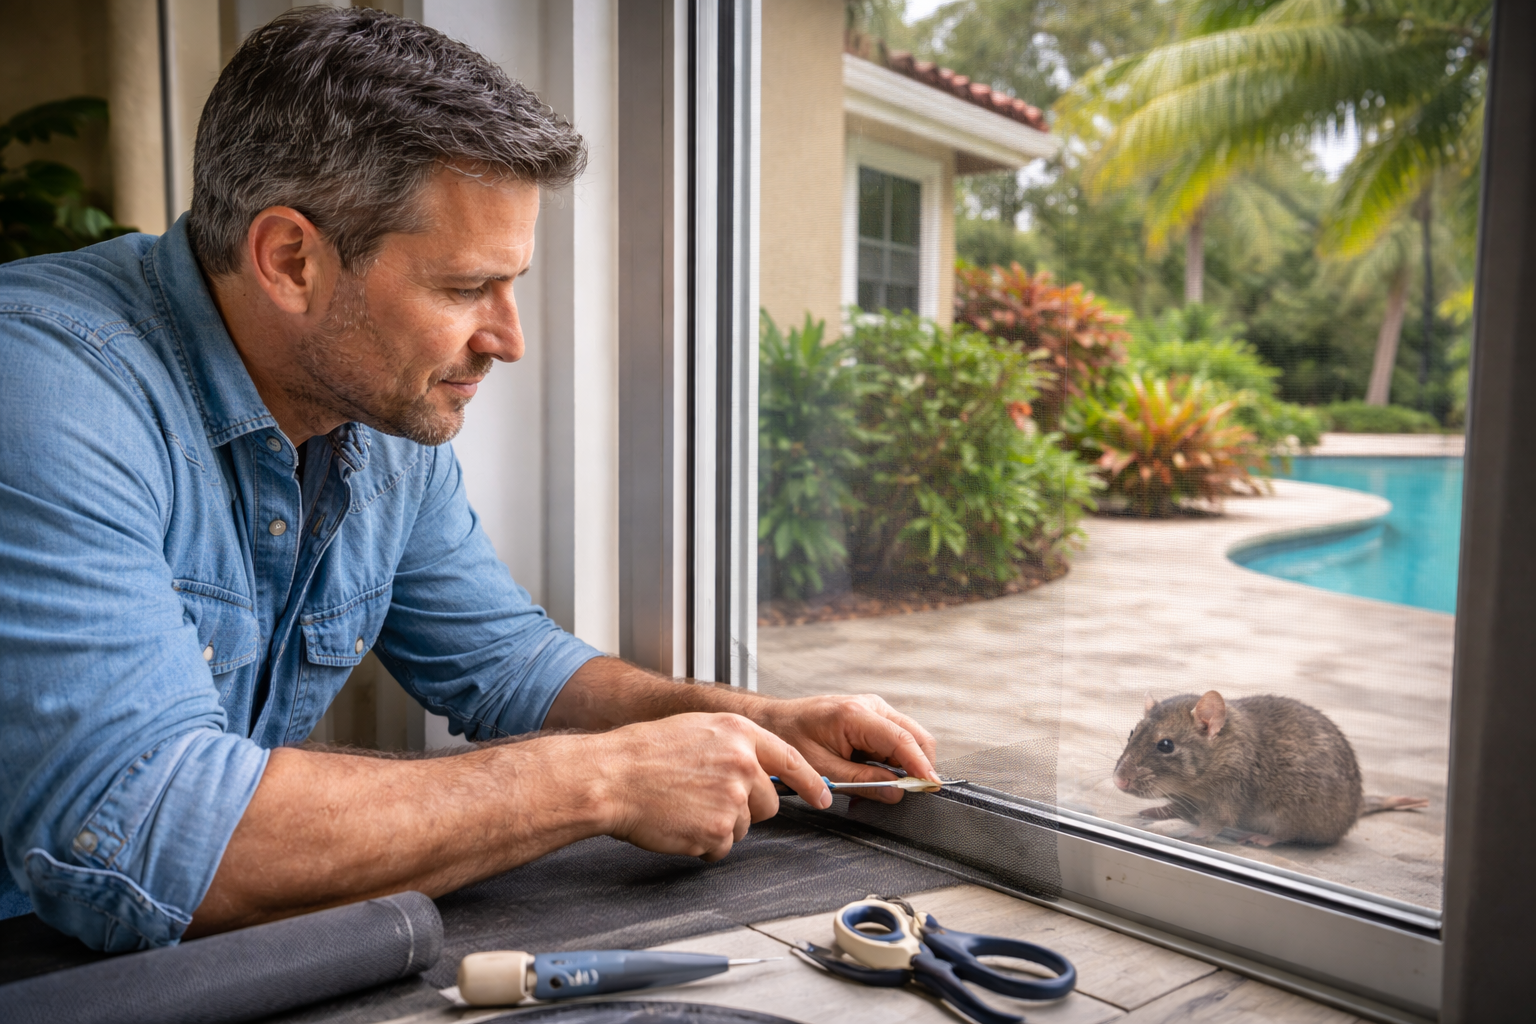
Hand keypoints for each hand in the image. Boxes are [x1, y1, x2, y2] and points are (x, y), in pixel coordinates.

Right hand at [592, 712, 831, 860]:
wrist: (612, 777)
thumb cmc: (644, 753)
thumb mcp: (697, 729)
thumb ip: (733, 746)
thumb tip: (756, 768)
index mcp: (739, 734)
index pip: (791, 760)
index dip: (811, 782)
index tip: (823, 798)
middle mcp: (742, 764)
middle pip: (768, 804)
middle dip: (745, 809)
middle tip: (706, 800)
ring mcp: (732, 799)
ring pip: (743, 827)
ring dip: (718, 826)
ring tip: (684, 807)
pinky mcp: (717, 831)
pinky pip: (720, 847)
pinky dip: (702, 844)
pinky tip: (678, 823)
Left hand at [756, 694, 939, 804]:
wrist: (771, 721)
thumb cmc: (788, 738)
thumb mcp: (823, 769)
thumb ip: (863, 782)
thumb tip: (896, 793)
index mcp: (855, 715)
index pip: (902, 740)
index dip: (921, 766)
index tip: (931, 786)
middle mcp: (870, 705)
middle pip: (915, 736)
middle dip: (918, 766)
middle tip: (909, 794)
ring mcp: (873, 708)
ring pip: (909, 738)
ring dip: (905, 766)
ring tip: (881, 789)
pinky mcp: (871, 717)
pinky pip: (895, 739)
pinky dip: (893, 761)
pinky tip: (875, 778)